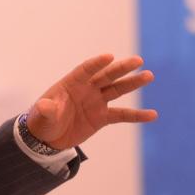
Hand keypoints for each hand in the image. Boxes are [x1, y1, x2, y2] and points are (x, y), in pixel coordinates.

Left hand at [25, 54, 155, 149]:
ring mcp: (96, 102)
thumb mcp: (42, 116)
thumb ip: (46, 110)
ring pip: (117, 90)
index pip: (85, 70)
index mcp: (71, 83)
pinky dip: (136, 115)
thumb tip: (45, 106)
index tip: (109, 56)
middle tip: (138, 60)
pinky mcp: (102, 117)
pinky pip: (122, 115)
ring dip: (132, 83)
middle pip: (106, 75)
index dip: (96, 64)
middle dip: (121, 68)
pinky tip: (152, 114)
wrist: (47, 138)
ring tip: (149, 75)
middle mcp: (86, 89)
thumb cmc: (42, 121)